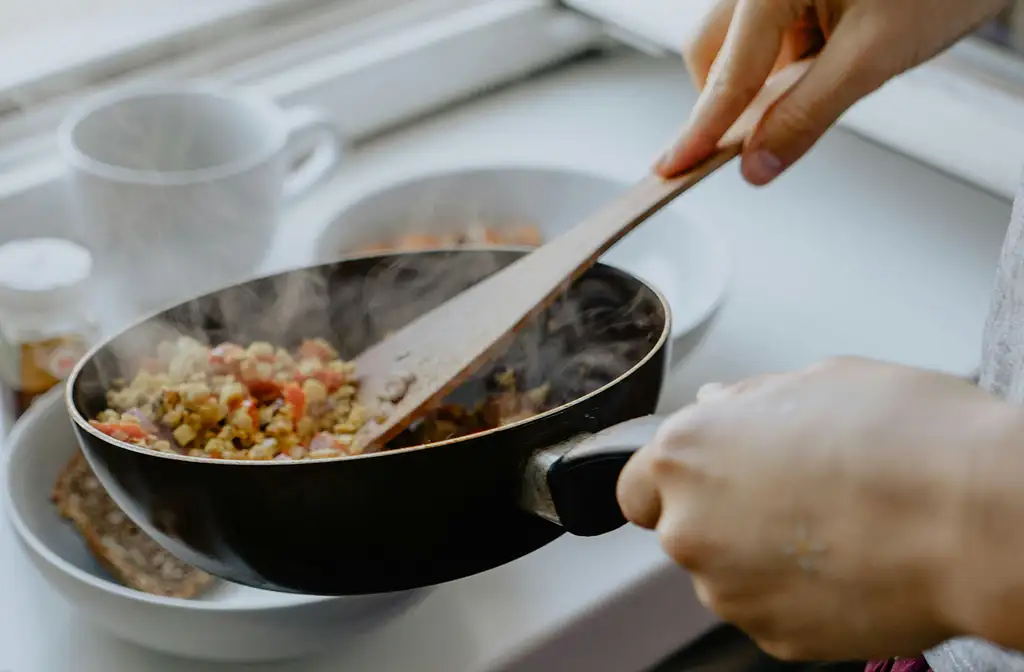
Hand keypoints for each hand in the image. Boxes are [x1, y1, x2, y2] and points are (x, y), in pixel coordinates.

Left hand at [616, 357, 1018, 659]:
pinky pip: (770, 610)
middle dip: (723, 515)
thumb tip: (722, 406)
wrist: (973, 518)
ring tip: (834, 526)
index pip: (636, 485)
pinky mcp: (773, 636)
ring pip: (727, 574)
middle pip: (683, 529)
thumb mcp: (817, 380)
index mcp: (687, 453)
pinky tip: (849, 562)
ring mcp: (729, 590)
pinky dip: (798, 594)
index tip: (705, 480)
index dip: (672, 482)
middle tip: (792, 494)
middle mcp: (690, 526)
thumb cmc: (905, 438)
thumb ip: (748, 401)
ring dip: (761, 556)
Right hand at [655, 0, 1007, 184]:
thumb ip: (807, 114)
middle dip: (729, 99)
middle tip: (756, 139)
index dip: (700, 130)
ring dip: (765, 79)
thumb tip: (758, 163)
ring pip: (740, 44)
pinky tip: (832, 58)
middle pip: (713, 52)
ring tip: (830, 75)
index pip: (726, 74)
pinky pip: (770, 33)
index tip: (672, 166)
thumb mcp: (875, 56)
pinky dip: (789, 60)